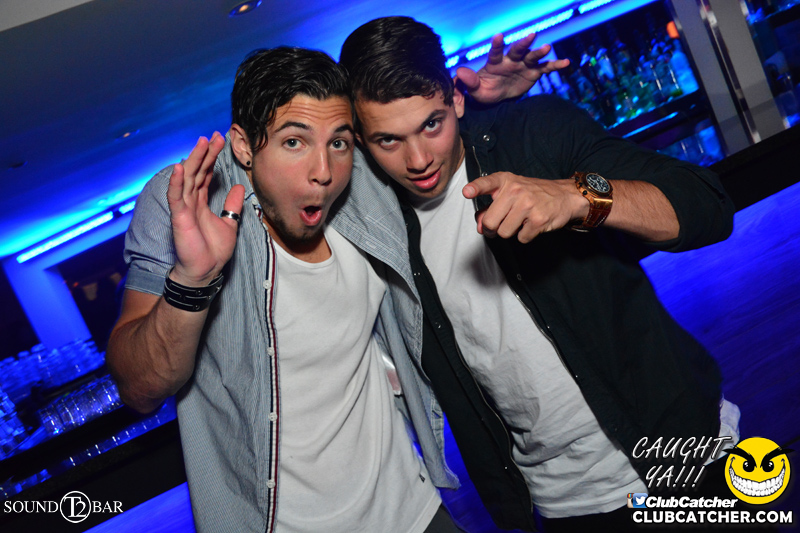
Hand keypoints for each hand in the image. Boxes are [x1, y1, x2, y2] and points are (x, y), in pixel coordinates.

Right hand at [167, 132, 244, 285]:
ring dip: (193, 160)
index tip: (220, 141)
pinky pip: (176, 197)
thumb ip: (232, 205)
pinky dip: (176, 182)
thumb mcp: (229, 223)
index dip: (212, 157)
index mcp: (201, 201)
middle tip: (214, 136)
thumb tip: (239, 188)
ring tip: (201, 143)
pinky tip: (179, 167)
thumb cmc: (213, 251)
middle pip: (196, 171)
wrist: (206, 271)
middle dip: (205, 153)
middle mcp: (191, 201)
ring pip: (187, 178)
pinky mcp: (180, 217)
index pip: (205, 174)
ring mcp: (184, 208)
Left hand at [455, 33, 569, 103]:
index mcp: (495, 63)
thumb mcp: (476, 90)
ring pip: (532, 56)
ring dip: (539, 51)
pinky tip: (566, 63)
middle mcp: (511, 60)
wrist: (498, 95)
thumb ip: (470, 81)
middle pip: (518, 50)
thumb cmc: (485, 91)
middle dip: (524, 43)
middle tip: (531, 35)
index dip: (497, 45)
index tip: (498, 36)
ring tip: (547, 47)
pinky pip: (545, 68)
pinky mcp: (533, 72)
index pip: (495, 53)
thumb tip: (459, 72)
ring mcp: (523, 65)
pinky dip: (555, 65)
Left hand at [463, 172, 583, 242]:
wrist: (565, 195)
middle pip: (491, 222)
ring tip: (520, 221)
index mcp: (506, 181)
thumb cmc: (532, 195)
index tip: (466, 192)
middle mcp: (515, 190)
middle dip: (492, 229)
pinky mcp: (538, 219)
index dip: (476, 188)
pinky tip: (532, 224)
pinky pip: (521, 238)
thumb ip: (491, 208)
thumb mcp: (511, 193)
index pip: (487, 183)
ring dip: (510, 232)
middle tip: (499, 226)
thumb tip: (481, 226)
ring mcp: (527, 204)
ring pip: (504, 233)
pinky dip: (525, 236)